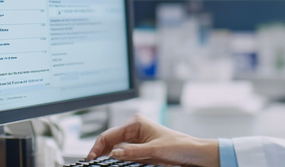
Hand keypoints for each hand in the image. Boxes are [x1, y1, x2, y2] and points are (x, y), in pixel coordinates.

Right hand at [86, 114, 218, 166]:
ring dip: (108, 156)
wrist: (194, 153)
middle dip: (100, 151)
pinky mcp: (141, 149)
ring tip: (100, 164)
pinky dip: (117, 159)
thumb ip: (132, 152)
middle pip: (110, 141)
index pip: (109, 134)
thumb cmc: (179, 146)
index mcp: (136, 123)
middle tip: (93, 164)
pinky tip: (113, 164)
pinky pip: (124, 154)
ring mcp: (137, 139)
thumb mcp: (154, 151)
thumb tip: (114, 153)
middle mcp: (135, 129)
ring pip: (115, 148)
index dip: (97, 146)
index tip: (90, 158)